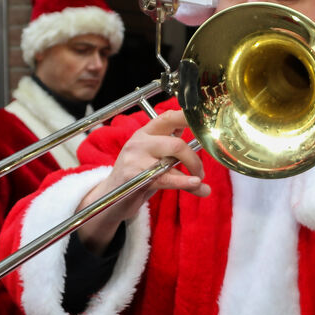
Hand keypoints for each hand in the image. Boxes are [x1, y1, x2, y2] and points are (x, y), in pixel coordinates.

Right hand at [78, 110, 209, 252]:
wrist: (109, 197)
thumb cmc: (137, 175)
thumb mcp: (155, 157)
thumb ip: (175, 149)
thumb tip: (202, 142)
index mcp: (146, 133)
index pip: (168, 117)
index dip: (188, 117)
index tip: (205, 121)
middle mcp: (139, 141)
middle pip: (176, 142)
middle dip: (194, 158)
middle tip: (201, 171)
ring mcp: (135, 157)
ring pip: (172, 158)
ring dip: (192, 170)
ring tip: (199, 182)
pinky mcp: (134, 175)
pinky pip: (166, 177)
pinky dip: (184, 182)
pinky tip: (196, 184)